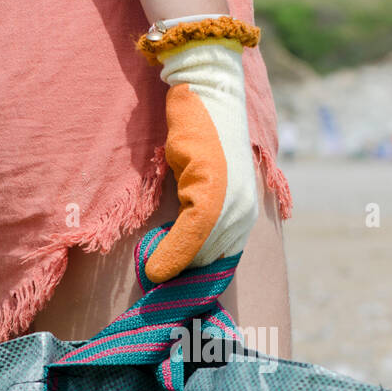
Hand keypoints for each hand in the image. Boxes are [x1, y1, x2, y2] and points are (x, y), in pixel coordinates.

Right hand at [138, 16, 260, 285]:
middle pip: (209, 264)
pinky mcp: (212, 191)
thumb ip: (195, 217)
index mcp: (242, 215)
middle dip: (181, 282)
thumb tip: (172, 256)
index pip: (218, 262)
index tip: (171, 300)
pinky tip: (152, 268)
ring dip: (174, 273)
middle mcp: (242, 214)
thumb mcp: (201, 183)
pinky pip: (193, 234)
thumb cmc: (201, 133)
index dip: (193, 282)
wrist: (207, 90)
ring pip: (201, 255)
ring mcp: (231, 204)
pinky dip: (171, 254)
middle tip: (154, 298)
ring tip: (149, 284)